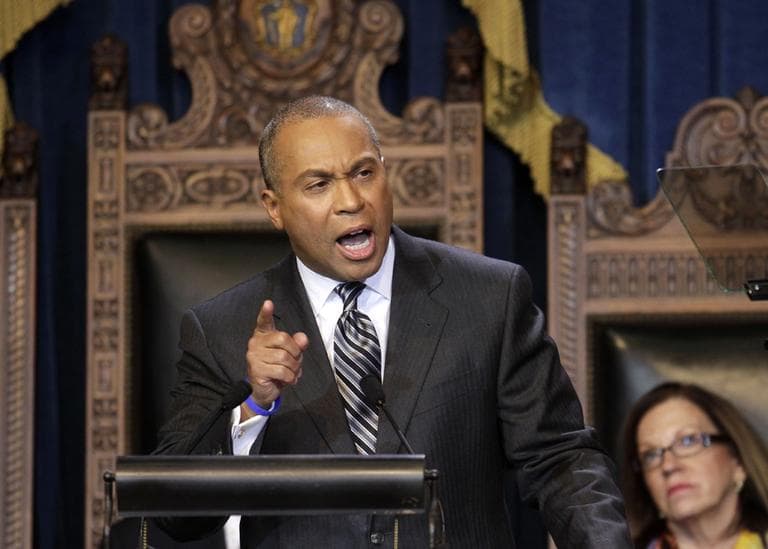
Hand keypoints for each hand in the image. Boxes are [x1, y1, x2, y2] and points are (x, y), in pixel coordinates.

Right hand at [242, 300, 307, 418]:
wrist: (264, 390)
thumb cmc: (276, 368)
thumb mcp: (290, 355)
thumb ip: (297, 344)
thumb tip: (302, 338)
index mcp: (264, 335)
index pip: (264, 321)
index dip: (266, 313)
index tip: (268, 303)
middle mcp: (256, 343)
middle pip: (283, 338)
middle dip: (295, 352)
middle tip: (295, 361)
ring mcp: (254, 356)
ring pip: (284, 357)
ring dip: (294, 367)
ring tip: (291, 372)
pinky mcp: (257, 370)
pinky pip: (281, 371)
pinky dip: (290, 377)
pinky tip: (288, 379)